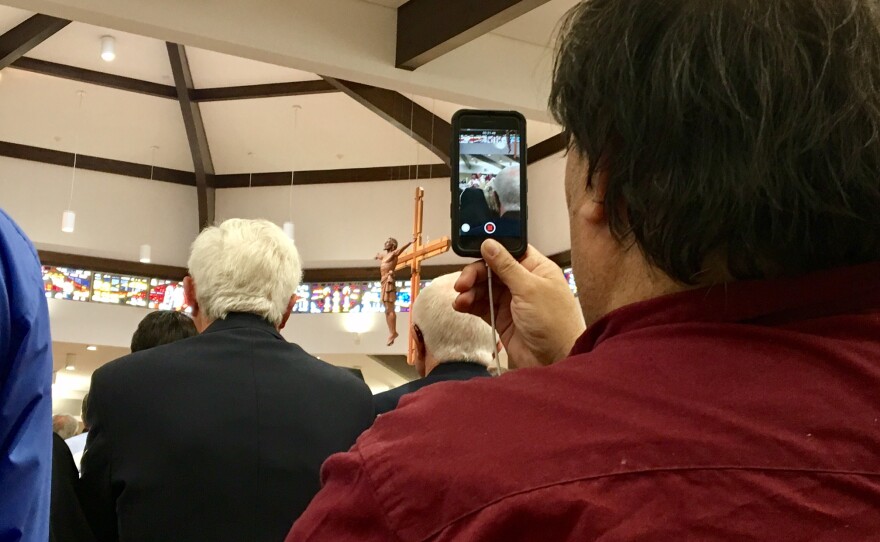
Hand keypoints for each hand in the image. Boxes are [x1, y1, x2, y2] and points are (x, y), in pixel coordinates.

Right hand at [454, 240, 584, 368]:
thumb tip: (489, 244)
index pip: (508, 250)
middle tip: (463, 283)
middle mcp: (523, 281)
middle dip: (474, 273)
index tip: (472, 253)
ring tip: (462, 298)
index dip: (490, 250)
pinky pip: (481, 305)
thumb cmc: (555, 324)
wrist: (555, 361)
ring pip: (483, 287)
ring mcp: (511, 300)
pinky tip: (462, 305)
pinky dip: (469, 304)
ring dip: (469, 290)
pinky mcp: (501, 317)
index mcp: (536, 268)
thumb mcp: (529, 289)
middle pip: (491, 268)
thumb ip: (506, 266)